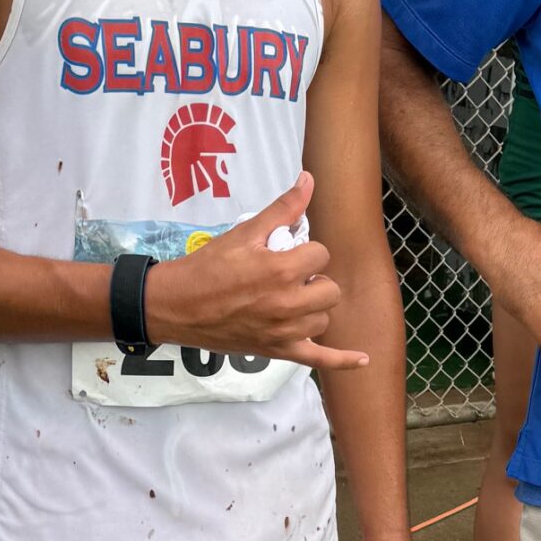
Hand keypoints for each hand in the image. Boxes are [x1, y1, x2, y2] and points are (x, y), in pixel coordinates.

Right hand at [141, 173, 366, 371]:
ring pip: (324, 318)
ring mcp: (285, 332)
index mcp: (281, 271)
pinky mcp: (278, 351)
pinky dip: (343, 360)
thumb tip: (308, 180)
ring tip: (287, 300)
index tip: (286, 253)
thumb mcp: (245, 232)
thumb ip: (283, 209)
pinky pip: (320, 360)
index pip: (321, 255)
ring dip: (313, 307)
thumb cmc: (208, 267)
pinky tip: (363, 359)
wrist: (176, 306)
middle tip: (288, 276)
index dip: (306, 251)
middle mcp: (288, 304)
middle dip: (313, 279)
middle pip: (330, 289)